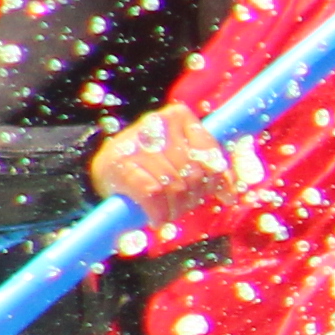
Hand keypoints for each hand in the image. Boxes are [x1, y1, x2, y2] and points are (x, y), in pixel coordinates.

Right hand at [89, 102, 243, 224]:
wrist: (104, 169)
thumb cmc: (151, 165)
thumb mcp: (181, 157)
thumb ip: (207, 166)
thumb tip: (231, 194)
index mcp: (178, 116)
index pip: (210, 152)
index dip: (215, 179)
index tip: (212, 194)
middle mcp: (158, 123)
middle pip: (193, 172)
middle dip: (191, 197)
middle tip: (181, 207)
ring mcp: (138, 143)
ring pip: (174, 185)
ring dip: (175, 209)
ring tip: (168, 214)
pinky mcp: (122, 164)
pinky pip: (152, 193)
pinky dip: (158, 211)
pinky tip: (157, 219)